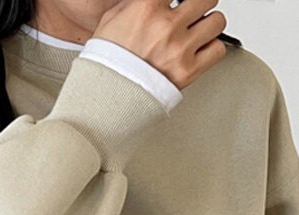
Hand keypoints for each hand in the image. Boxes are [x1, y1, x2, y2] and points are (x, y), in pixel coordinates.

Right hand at [93, 0, 227, 90]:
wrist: (103, 98)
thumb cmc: (105, 65)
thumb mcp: (110, 21)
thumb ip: (136, 3)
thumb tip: (156, 0)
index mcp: (147, 8)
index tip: (177, 3)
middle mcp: (166, 26)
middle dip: (198, 6)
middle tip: (191, 15)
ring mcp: (179, 49)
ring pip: (217, 22)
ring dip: (207, 27)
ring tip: (194, 35)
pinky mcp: (188, 72)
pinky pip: (217, 50)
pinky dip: (210, 50)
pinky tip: (196, 52)